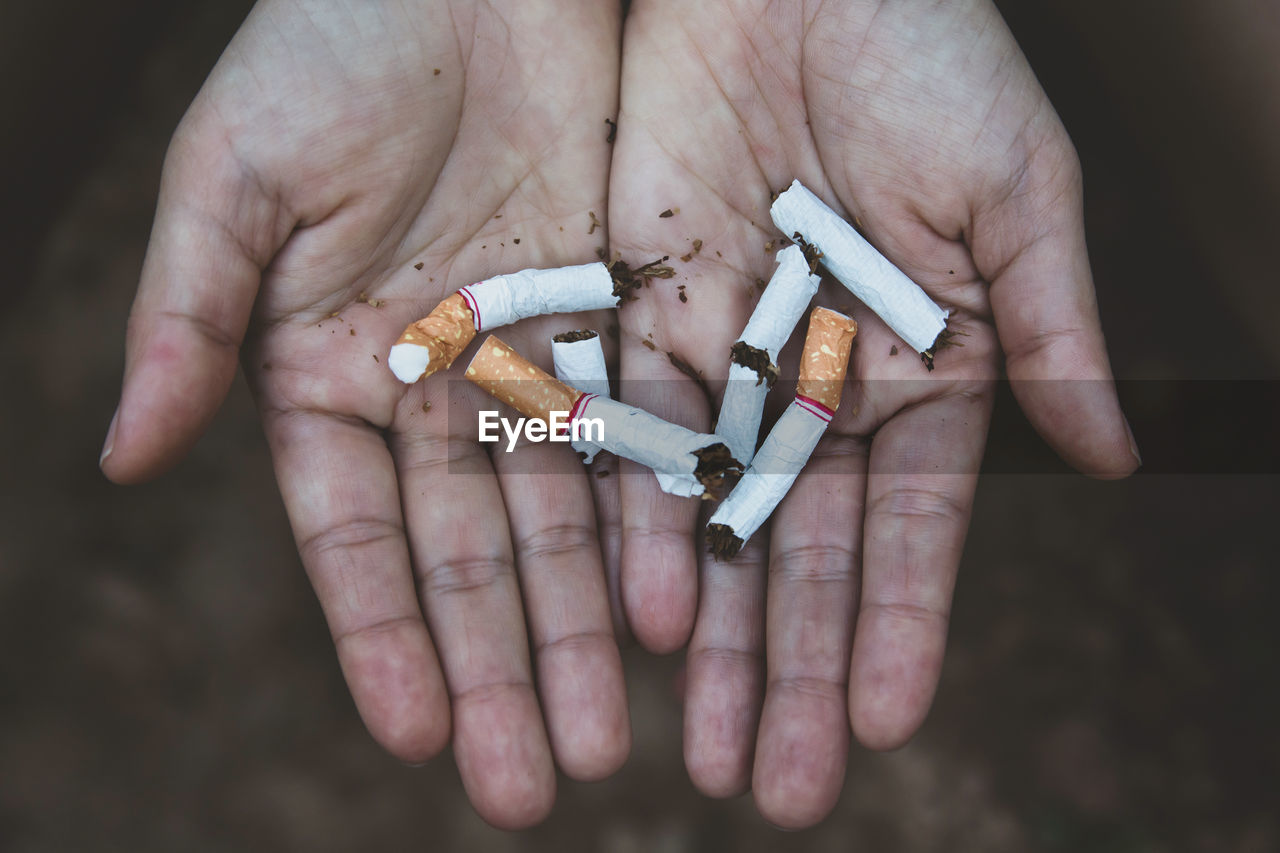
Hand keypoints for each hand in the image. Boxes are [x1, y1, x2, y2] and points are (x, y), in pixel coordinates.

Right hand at [100, 0, 628, 827]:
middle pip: (471, 553)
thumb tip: (119, 455)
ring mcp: (528, 357)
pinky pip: (636, 438)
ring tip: (611, 736)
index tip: (420, 737)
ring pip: (561, 520)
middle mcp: (432, 384)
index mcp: (324, 366)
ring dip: (583, 628)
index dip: (385, 636)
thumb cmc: (330, 44)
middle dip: (501, 669)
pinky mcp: (614, 318)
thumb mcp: (234, 178)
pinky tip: (673, 612)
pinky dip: (649, 522)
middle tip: (538, 786)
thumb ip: (186, 317)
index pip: (356, 534)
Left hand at [609, 0, 1138, 826]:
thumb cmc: (930, 56)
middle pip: (803, 551)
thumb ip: (1051, 327)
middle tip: (781, 788)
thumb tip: (1115, 460)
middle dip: (794, 668)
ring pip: (713, 519)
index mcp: (918, 368)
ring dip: (713, 633)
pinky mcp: (639, 309)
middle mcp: (816, 383)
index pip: (909, 527)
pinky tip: (646, 616)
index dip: (900, 625)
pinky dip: (642, 520)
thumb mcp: (1018, 190)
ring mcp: (725, 354)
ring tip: (704, 747)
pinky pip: (638, 434)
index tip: (888, 725)